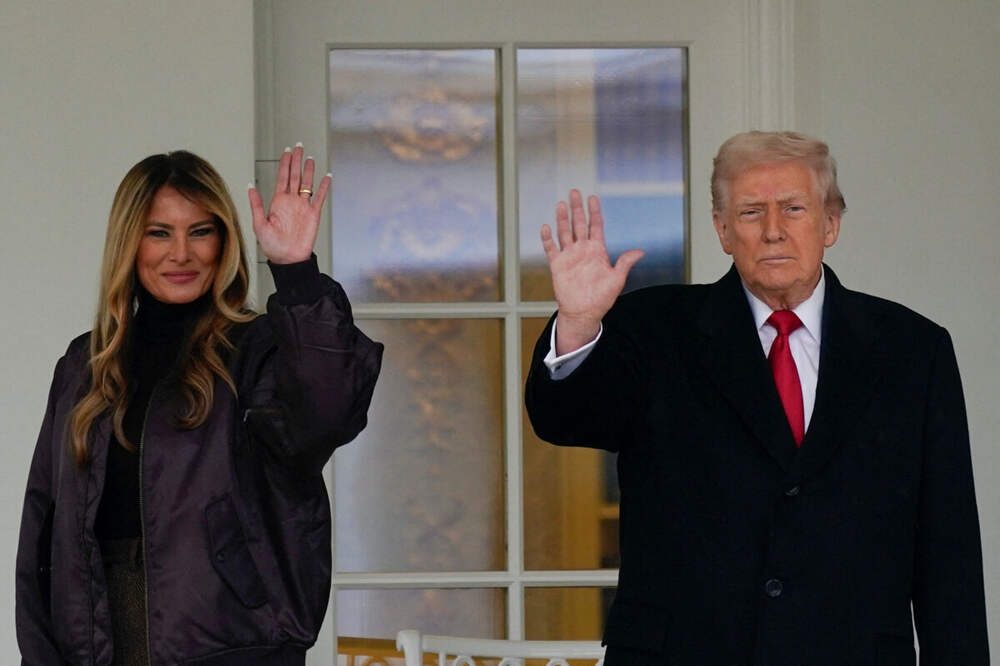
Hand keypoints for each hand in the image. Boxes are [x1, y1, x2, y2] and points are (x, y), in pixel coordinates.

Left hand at [248, 143, 330, 263]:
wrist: (288, 259)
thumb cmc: (272, 246)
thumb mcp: (259, 224)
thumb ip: (256, 204)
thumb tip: (250, 186)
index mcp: (277, 201)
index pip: (282, 177)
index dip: (285, 163)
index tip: (287, 151)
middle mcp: (291, 201)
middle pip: (295, 175)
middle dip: (297, 160)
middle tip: (299, 146)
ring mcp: (303, 207)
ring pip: (307, 183)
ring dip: (309, 170)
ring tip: (310, 158)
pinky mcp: (313, 215)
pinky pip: (319, 198)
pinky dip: (324, 187)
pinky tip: (326, 177)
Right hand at [541, 190, 643, 354]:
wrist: (584, 312)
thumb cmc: (602, 298)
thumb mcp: (617, 280)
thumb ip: (625, 263)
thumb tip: (641, 251)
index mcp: (597, 250)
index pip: (595, 226)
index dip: (594, 212)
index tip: (593, 198)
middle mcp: (582, 250)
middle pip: (578, 224)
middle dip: (577, 208)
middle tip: (574, 192)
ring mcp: (569, 256)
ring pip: (564, 232)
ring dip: (562, 219)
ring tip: (561, 204)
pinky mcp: (557, 265)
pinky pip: (551, 249)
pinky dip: (548, 238)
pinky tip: (546, 228)